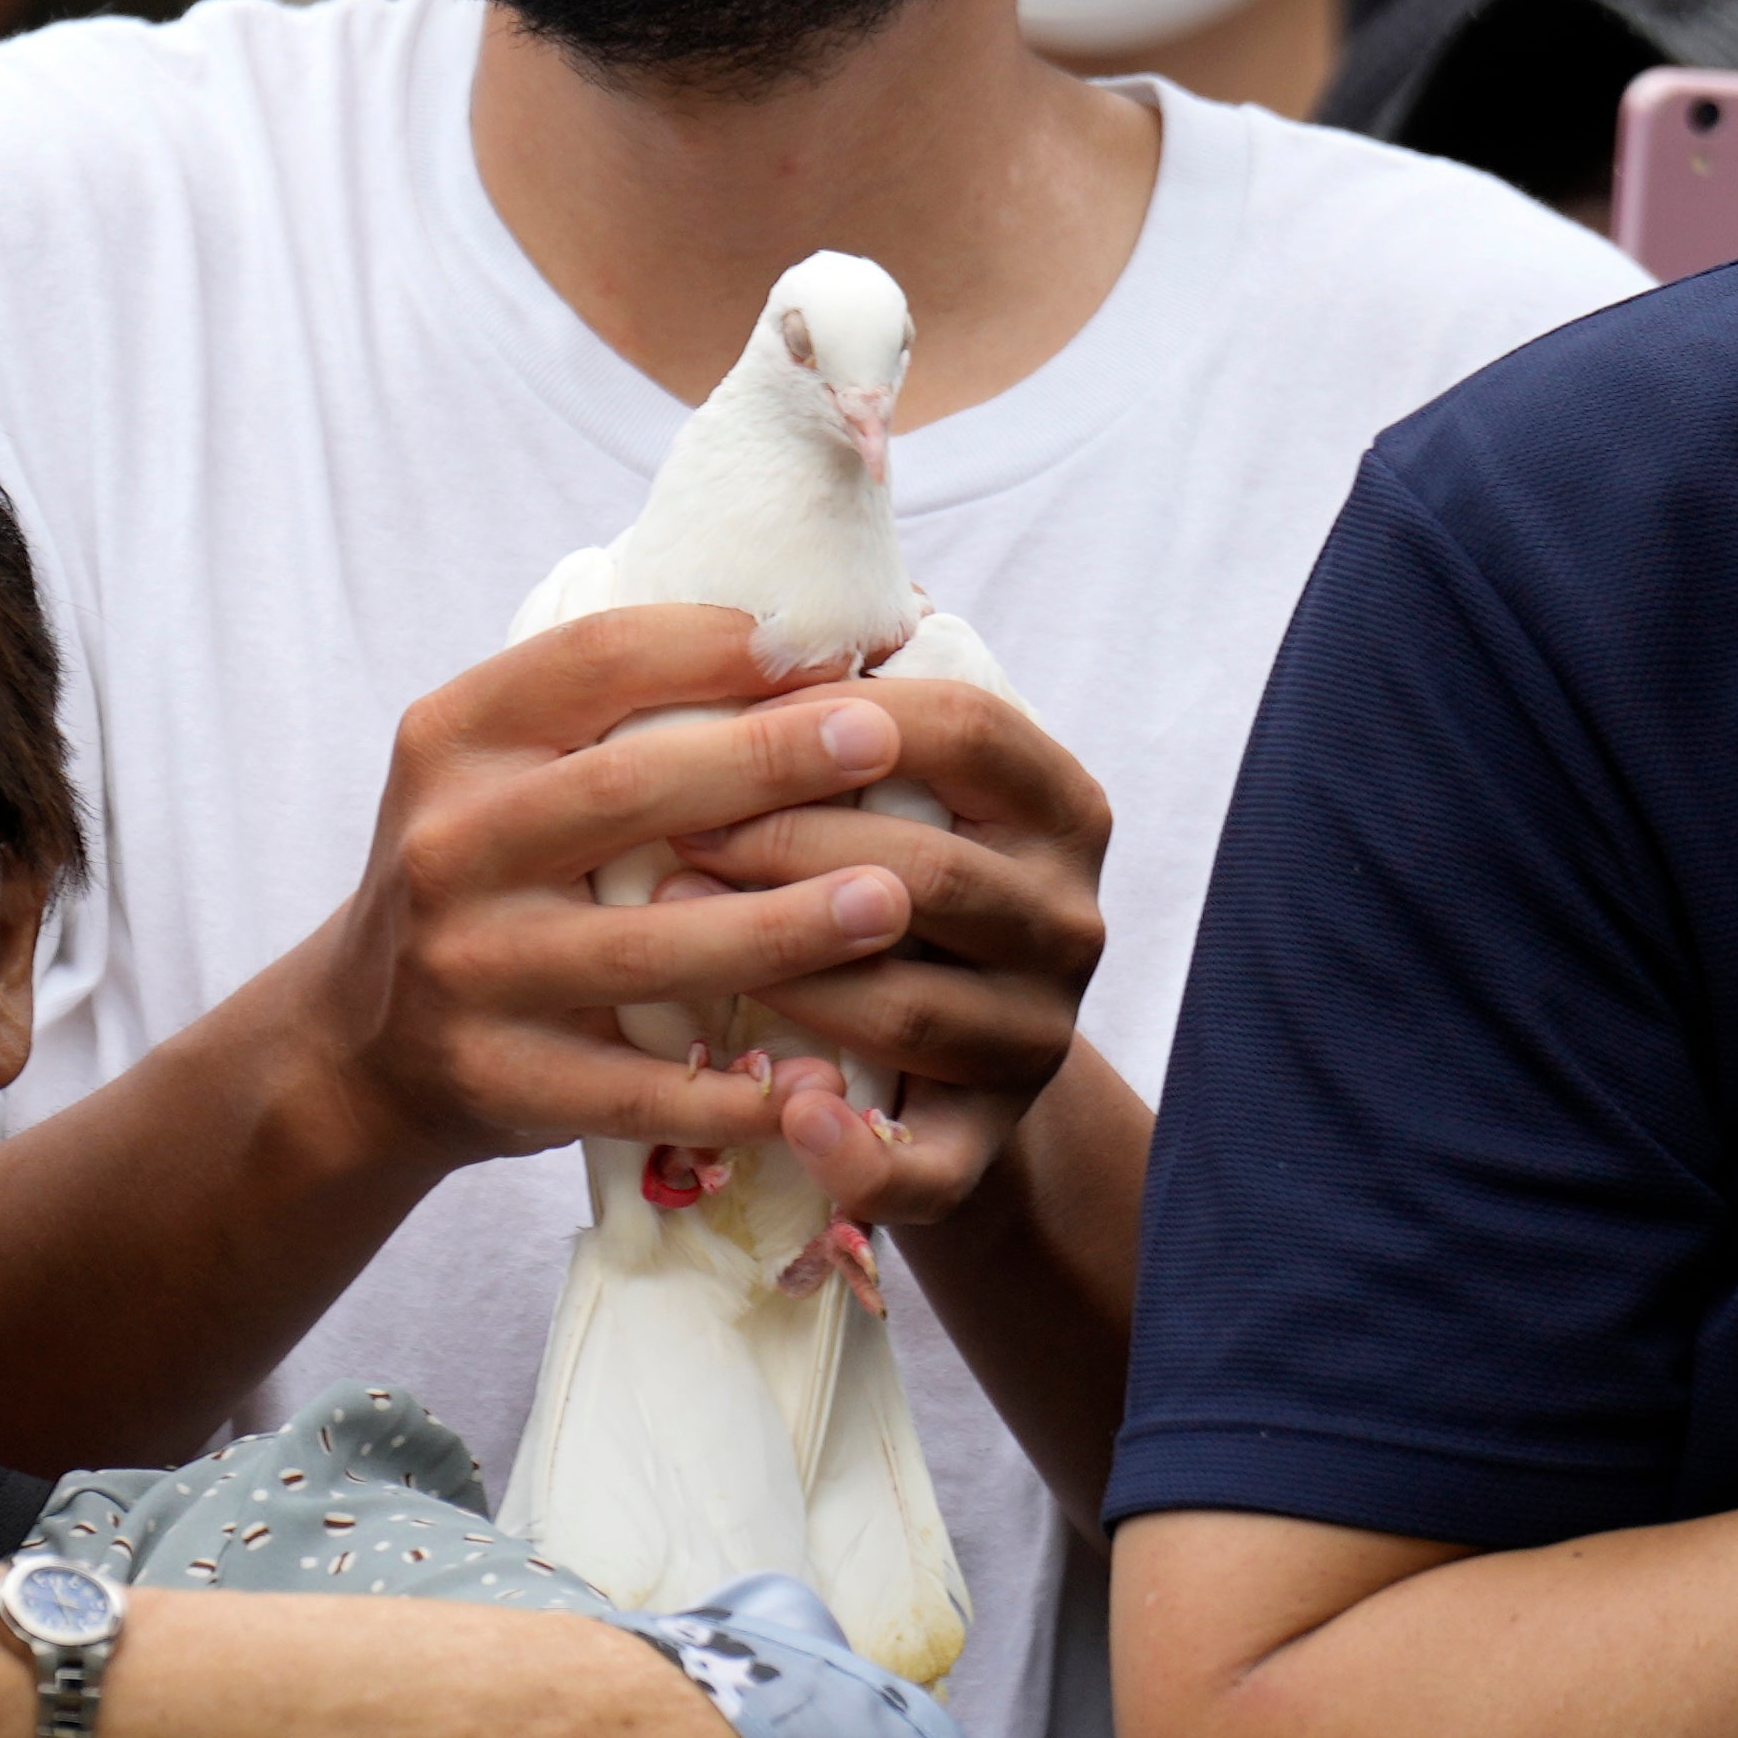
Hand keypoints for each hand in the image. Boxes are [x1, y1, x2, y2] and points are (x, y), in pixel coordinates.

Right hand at [298, 607, 1001, 1186]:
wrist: (364, 1041)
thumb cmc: (489, 877)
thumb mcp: (500, 771)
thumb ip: (610, 716)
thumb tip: (802, 648)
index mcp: (454, 740)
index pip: (591, 659)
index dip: (713, 645)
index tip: (824, 645)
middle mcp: (447, 845)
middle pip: (622, 792)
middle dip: (764, 762)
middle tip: (883, 738)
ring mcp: (466, 968)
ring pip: (639, 949)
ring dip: (776, 928)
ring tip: (888, 901)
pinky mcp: (494, 1077)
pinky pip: (631, 1090)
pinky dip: (728, 1093)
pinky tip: (821, 1084)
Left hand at [662, 668, 1109, 1225]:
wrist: (929, 1071)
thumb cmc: (880, 880)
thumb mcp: (901, 786)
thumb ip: (861, 706)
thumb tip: (781, 575)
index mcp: (1059, 807)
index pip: (968, 728)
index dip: (842, 718)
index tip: (727, 713)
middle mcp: (1070, 919)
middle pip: (928, 869)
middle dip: (784, 844)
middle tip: (667, 830)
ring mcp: (1038, 1039)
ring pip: (907, 1005)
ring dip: (780, 968)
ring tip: (669, 931)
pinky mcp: (983, 1148)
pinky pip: (926, 1163)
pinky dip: (856, 1149)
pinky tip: (789, 1111)